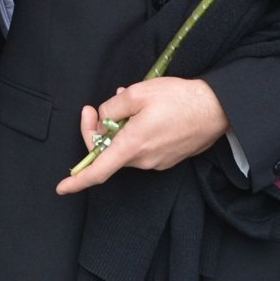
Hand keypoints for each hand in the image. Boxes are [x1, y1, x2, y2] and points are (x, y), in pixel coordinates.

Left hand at [56, 77, 229, 194]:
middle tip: (97, 106)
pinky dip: (135, 133)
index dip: (78, 180)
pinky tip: (145, 113)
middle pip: (109, 152)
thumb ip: (112, 108)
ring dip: (119, 128)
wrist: (217, 109)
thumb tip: (103, 118)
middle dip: (99, 130)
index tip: (62, 187)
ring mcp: (157, 161)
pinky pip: (142, 148)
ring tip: (127, 102)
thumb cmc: (179, 99)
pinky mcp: (168, 158)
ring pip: (126, 148)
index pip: (99, 171)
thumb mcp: (138, 93)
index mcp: (132, 146)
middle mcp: (144, 160)